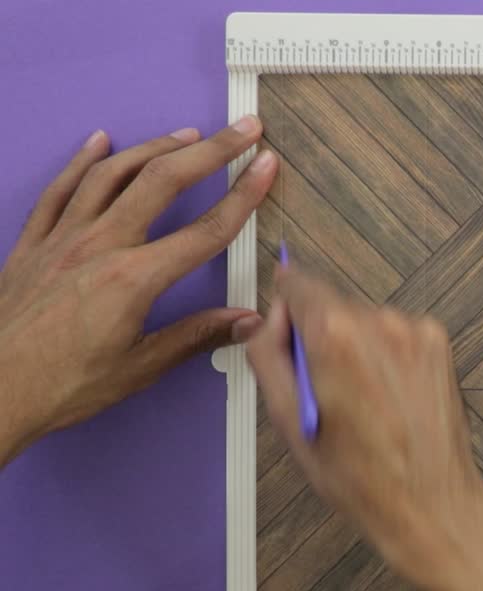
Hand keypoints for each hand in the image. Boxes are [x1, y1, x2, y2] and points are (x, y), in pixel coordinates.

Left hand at [0, 117, 277, 464]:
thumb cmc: (62, 385)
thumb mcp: (139, 369)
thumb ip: (195, 337)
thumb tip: (247, 322)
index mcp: (133, 279)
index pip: (205, 230)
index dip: (244, 195)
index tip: (266, 166)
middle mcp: (99, 246)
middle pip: (163, 181)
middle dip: (211, 150)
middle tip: (242, 129)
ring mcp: (61, 238)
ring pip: (114, 174)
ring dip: (156, 147)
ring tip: (188, 134)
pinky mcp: (32, 243)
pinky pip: (60, 189)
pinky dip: (82, 161)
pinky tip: (99, 142)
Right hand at [247, 267, 482, 590]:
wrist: (430, 503)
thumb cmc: (359, 476)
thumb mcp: (287, 421)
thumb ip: (267, 356)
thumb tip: (264, 320)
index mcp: (335, 335)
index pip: (297, 282)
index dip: (285, 308)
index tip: (284, 332)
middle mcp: (380, 321)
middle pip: (332, 305)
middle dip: (320, 336)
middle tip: (323, 390)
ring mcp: (417, 331)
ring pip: (366, 321)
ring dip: (356, 347)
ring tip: (362, 402)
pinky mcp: (440, 344)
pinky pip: (398, 335)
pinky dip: (387, 357)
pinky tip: (389, 398)